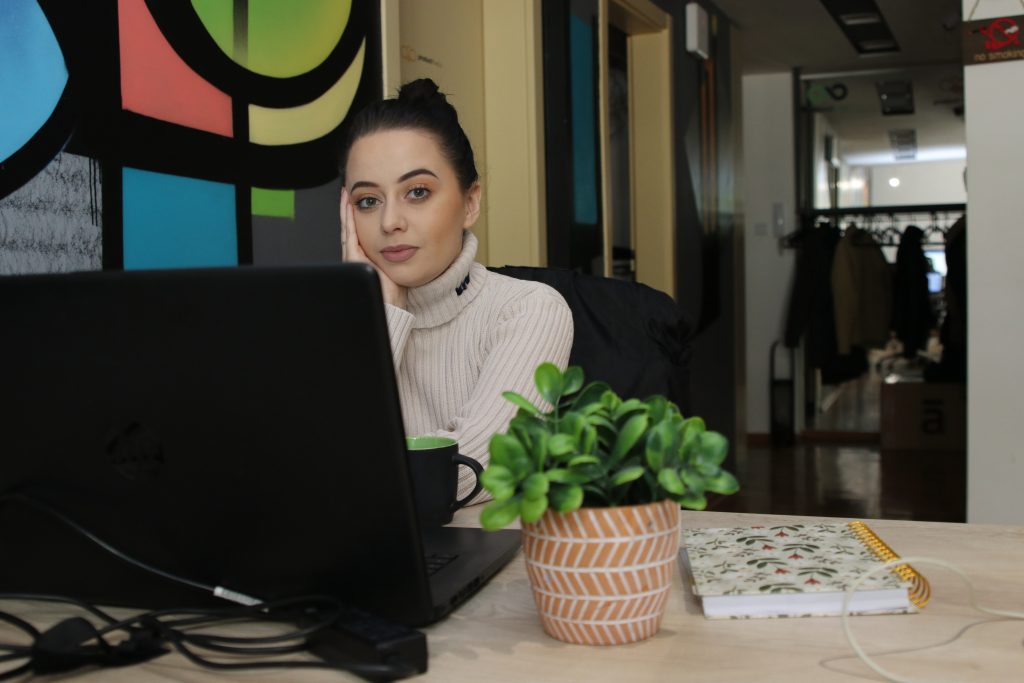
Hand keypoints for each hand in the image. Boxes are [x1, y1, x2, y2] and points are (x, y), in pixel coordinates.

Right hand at [341, 189, 407, 308]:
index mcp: (367, 257)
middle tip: (349, 193)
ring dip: (346, 211)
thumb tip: (408, 243)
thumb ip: (399, 254)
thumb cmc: (396, 292)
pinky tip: (349, 207)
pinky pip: (349, 235)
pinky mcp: (353, 259)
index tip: (361, 202)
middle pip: (351, 228)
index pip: (360, 232)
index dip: (358, 217)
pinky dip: (348, 220)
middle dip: (349, 210)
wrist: (391, 305)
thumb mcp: (399, 266)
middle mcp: (358, 256)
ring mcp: (354, 257)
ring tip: (346, 196)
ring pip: (348, 229)